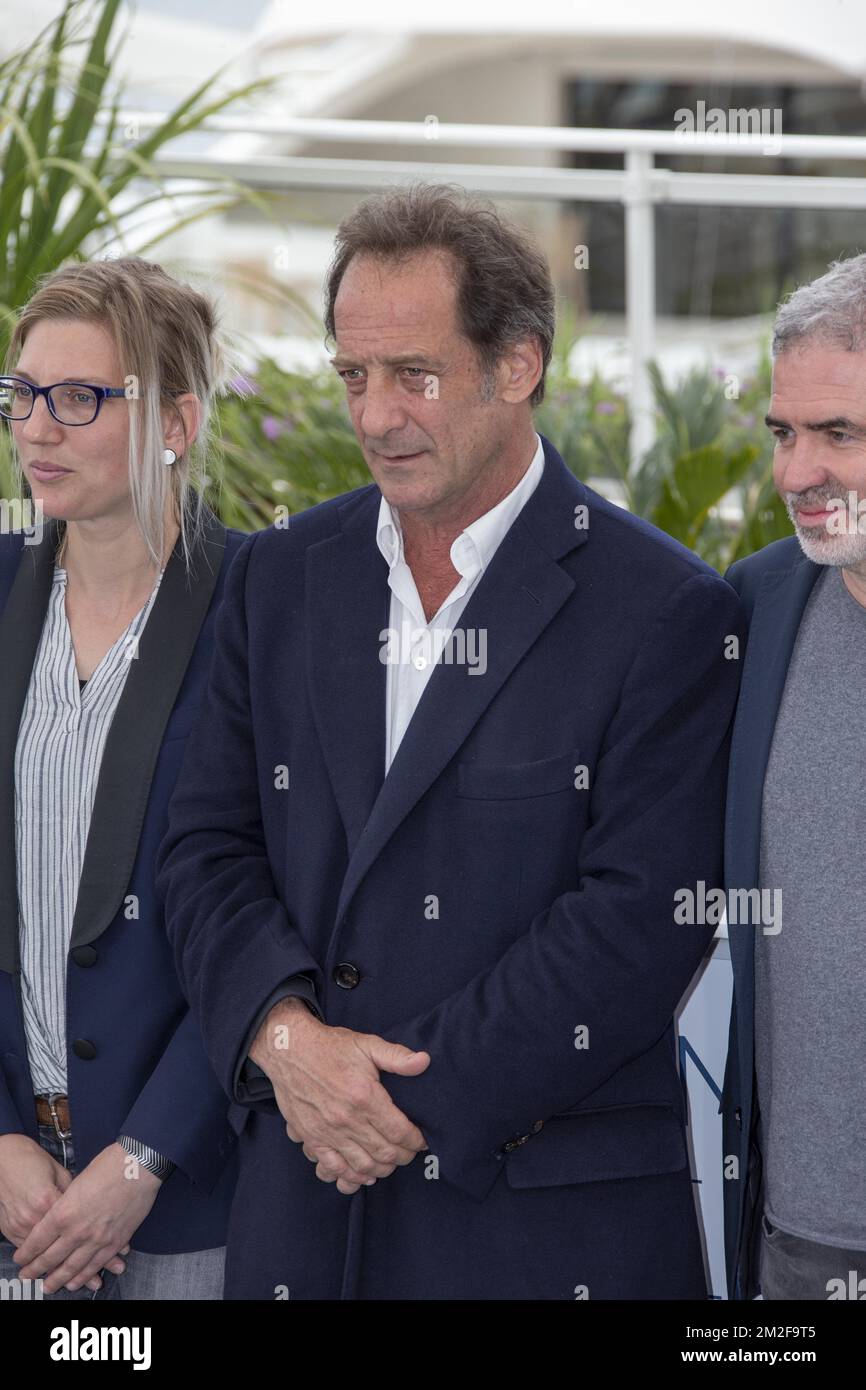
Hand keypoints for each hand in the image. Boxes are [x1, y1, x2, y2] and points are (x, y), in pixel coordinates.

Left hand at [12, 1142, 159, 1293]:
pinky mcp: (115, 1243)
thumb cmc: (108, 1167)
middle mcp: (77, 1230)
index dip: (26, 1254)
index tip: (20, 1259)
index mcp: (63, 1212)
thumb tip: (57, 1220)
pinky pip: (95, 1266)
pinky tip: (75, 1283)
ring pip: (71, 1268)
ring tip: (47, 1286)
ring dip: (57, 1279)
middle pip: (50, 1258)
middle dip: (36, 1270)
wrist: (139, 1167)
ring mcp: (97, 1239)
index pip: (37, 1241)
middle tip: (28, 1276)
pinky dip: (83, 1277)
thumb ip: (65, 1205)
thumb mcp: (75, 1183)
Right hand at [251, 999, 429, 1194]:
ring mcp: (328, 1132)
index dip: (416, 1141)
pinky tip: (363, 1175)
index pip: (399, 1132)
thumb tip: (424, 1061)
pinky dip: (351, 1178)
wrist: (289, 1051)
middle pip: (384, 1153)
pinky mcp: (312, 1139)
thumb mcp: (367, 1044)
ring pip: (362, 1166)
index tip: (422, 1140)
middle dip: (403, 1157)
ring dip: (381, 1169)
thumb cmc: (330, 1047)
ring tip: (390, 1162)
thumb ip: (397, 1056)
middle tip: (410, 1152)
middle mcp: (347, 1119)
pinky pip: (333, 1168)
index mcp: (364, 1096)